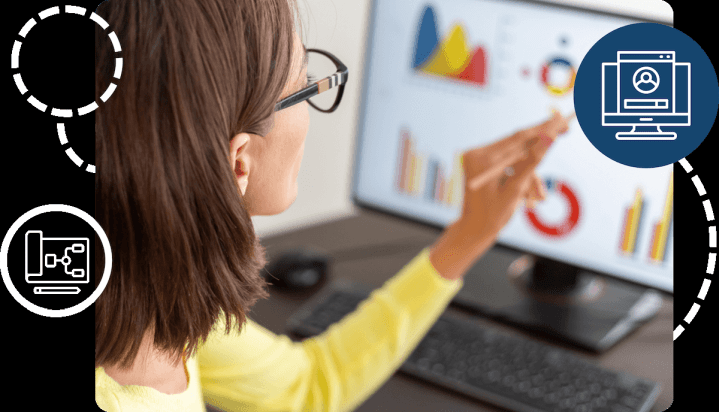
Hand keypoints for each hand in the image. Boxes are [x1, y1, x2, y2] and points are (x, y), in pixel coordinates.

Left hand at [459, 111, 569, 237]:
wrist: (474, 231)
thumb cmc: (492, 215)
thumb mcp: (516, 188)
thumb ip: (532, 161)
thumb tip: (550, 137)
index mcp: (482, 157)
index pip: (518, 137)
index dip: (543, 127)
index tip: (561, 118)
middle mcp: (477, 153)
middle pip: (517, 142)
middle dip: (541, 146)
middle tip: (567, 129)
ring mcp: (479, 158)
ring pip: (517, 157)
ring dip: (530, 175)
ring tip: (537, 198)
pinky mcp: (484, 164)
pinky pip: (510, 164)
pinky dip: (522, 177)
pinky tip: (528, 197)